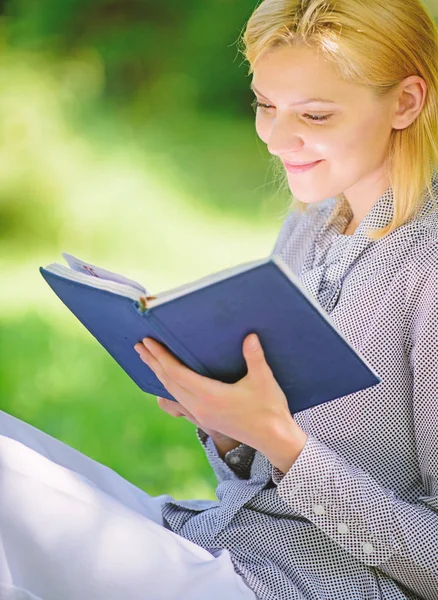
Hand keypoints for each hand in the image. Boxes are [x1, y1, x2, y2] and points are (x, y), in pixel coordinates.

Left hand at [134, 333, 307, 472]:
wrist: (273, 439)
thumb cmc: (269, 409)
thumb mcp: (264, 380)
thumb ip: (255, 357)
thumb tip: (249, 336)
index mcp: (210, 396)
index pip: (176, 372)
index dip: (161, 356)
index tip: (148, 342)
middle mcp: (200, 407)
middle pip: (168, 381)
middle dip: (153, 362)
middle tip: (139, 345)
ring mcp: (201, 415)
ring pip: (172, 391)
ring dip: (158, 373)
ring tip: (148, 359)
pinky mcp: (205, 419)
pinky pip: (179, 399)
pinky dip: (169, 386)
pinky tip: (167, 381)